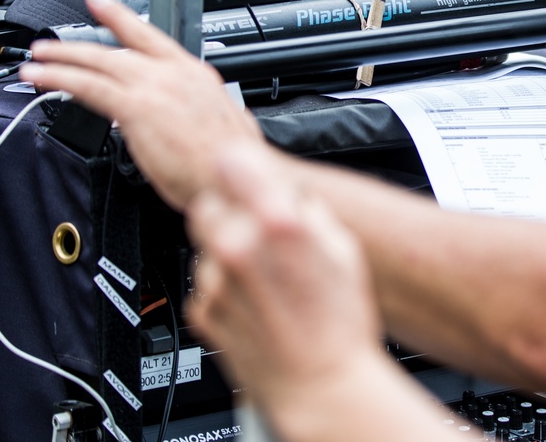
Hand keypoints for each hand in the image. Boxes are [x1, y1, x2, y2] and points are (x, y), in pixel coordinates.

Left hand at [19, 0, 262, 209]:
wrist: (234, 177)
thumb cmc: (230, 164)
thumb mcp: (226, 127)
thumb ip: (202, 117)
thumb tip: (195, 120)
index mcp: (196, 75)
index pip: (151, 36)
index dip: (120, 16)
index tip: (99, 1)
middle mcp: (174, 73)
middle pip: (116, 48)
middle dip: (78, 43)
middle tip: (50, 43)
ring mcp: (155, 87)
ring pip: (98, 63)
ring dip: (62, 59)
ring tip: (37, 60)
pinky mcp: (136, 107)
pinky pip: (88, 87)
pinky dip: (59, 79)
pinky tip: (41, 78)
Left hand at [186, 142, 383, 429]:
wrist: (320, 385)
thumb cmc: (339, 325)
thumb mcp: (343, 248)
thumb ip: (306, 210)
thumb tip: (287, 193)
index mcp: (275, 222)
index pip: (230, 160)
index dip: (240, 165)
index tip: (246, 171)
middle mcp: (236, 247)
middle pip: (209, 201)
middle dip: (232, 210)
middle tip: (261, 230)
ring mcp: (214, 281)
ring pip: (206, 242)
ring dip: (228, 249)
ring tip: (267, 276)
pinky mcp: (202, 310)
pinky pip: (205, 279)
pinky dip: (225, 284)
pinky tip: (257, 300)